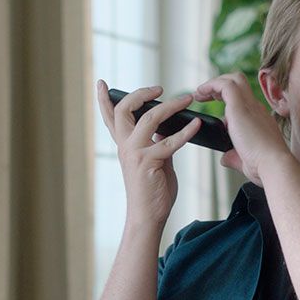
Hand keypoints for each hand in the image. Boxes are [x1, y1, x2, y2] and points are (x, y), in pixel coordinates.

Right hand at [95, 80, 201, 226]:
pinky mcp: (149, 162)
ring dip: (170, 106)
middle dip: (139, 94)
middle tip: (159, 88)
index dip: (104, 100)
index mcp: (124, 146)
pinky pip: (170, 141)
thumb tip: (168, 128)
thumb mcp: (154, 161)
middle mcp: (125, 147)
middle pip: (123, 110)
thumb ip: (157, 143)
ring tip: (186, 99)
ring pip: (149, 118)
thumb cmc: (152, 191)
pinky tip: (197, 124)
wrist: (147, 216)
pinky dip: (186, 131)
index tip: (102, 83)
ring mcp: (135, 153)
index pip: (110, 118)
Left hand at [192, 73, 293, 185]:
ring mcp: (249, 106)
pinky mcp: (240, 107)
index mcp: (258, 119)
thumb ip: (233, 157)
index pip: (243, 100)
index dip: (226, 99)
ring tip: (199, 93)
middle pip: (239, 83)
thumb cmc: (263, 167)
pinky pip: (225, 85)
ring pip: (233, 79)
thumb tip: (225, 158)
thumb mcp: (245, 160)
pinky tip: (200, 93)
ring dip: (213, 83)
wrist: (273, 165)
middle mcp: (255, 109)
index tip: (214, 104)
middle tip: (203, 95)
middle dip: (220, 85)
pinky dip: (211, 85)